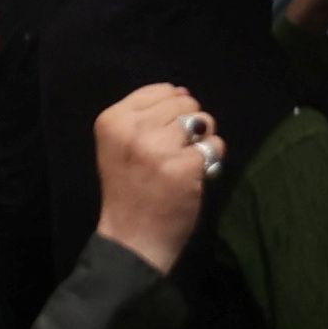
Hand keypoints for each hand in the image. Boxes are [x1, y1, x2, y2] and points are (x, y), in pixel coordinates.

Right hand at [88, 80, 224, 271]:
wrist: (132, 238)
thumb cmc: (127, 189)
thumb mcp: (119, 144)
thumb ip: (146, 115)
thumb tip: (183, 91)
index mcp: (113, 120)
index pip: (160, 90)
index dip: (170, 111)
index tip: (160, 136)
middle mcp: (134, 129)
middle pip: (184, 103)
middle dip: (187, 125)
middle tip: (172, 152)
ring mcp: (160, 148)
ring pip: (203, 121)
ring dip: (201, 140)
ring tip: (184, 161)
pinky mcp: (185, 167)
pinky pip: (215, 146)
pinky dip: (211, 160)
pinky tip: (194, 175)